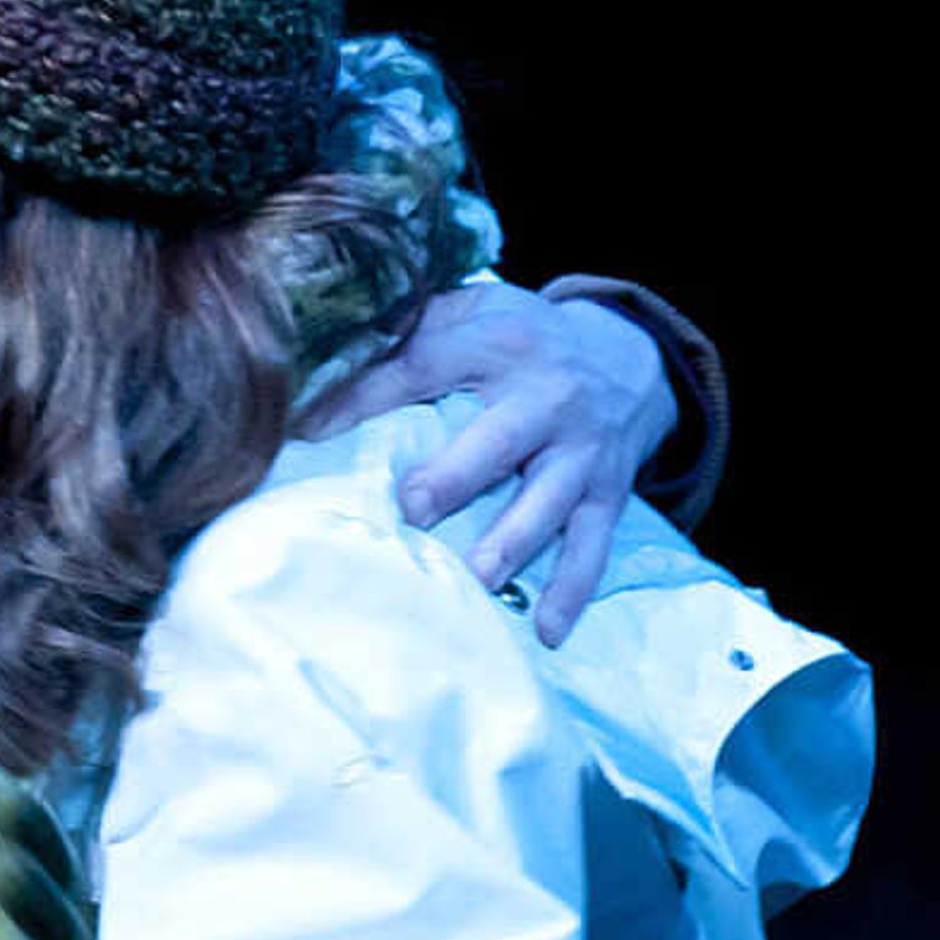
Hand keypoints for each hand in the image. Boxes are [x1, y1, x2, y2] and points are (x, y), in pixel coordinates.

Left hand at [292, 281, 676, 645]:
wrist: (631, 355)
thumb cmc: (524, 339)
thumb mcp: (475, 309)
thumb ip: (410, 325)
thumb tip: (328, 354)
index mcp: (501, 344)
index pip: (422, 367)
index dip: (364, 398)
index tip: (308, 432)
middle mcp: (549, 397)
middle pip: (498, 439)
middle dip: (455, 478)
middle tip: (412, 511)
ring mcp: (582, 450)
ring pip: (548, 499)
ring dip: (511, 543)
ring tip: (474, 580)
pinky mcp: (609, 491)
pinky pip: (592, 543)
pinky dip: (572, 588)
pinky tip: (547, 630)